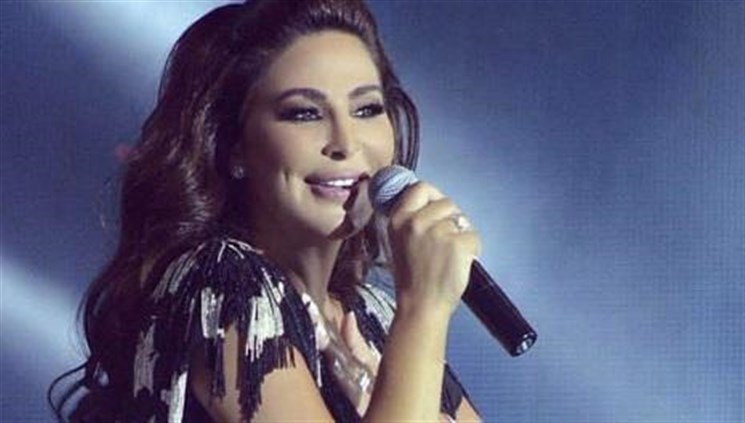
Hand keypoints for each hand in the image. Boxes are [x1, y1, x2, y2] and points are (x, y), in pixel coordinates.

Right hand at [386, 181, 480, 316]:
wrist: (421, 305)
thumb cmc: (412, 277)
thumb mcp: (398, 241)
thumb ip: (411, 220)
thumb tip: (431, 202)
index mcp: (399, 219)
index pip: (421, 188)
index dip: (433, 196)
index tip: (437, 211)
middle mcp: (416, 221)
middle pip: (447, 202)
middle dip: (451, 219)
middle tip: (445, 241)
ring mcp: (437, 232)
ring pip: (462, 220)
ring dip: (462, 235)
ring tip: (450, 255)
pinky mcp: (457, 244)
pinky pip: (474, 236)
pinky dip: (473, 249)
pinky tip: (460, 263)